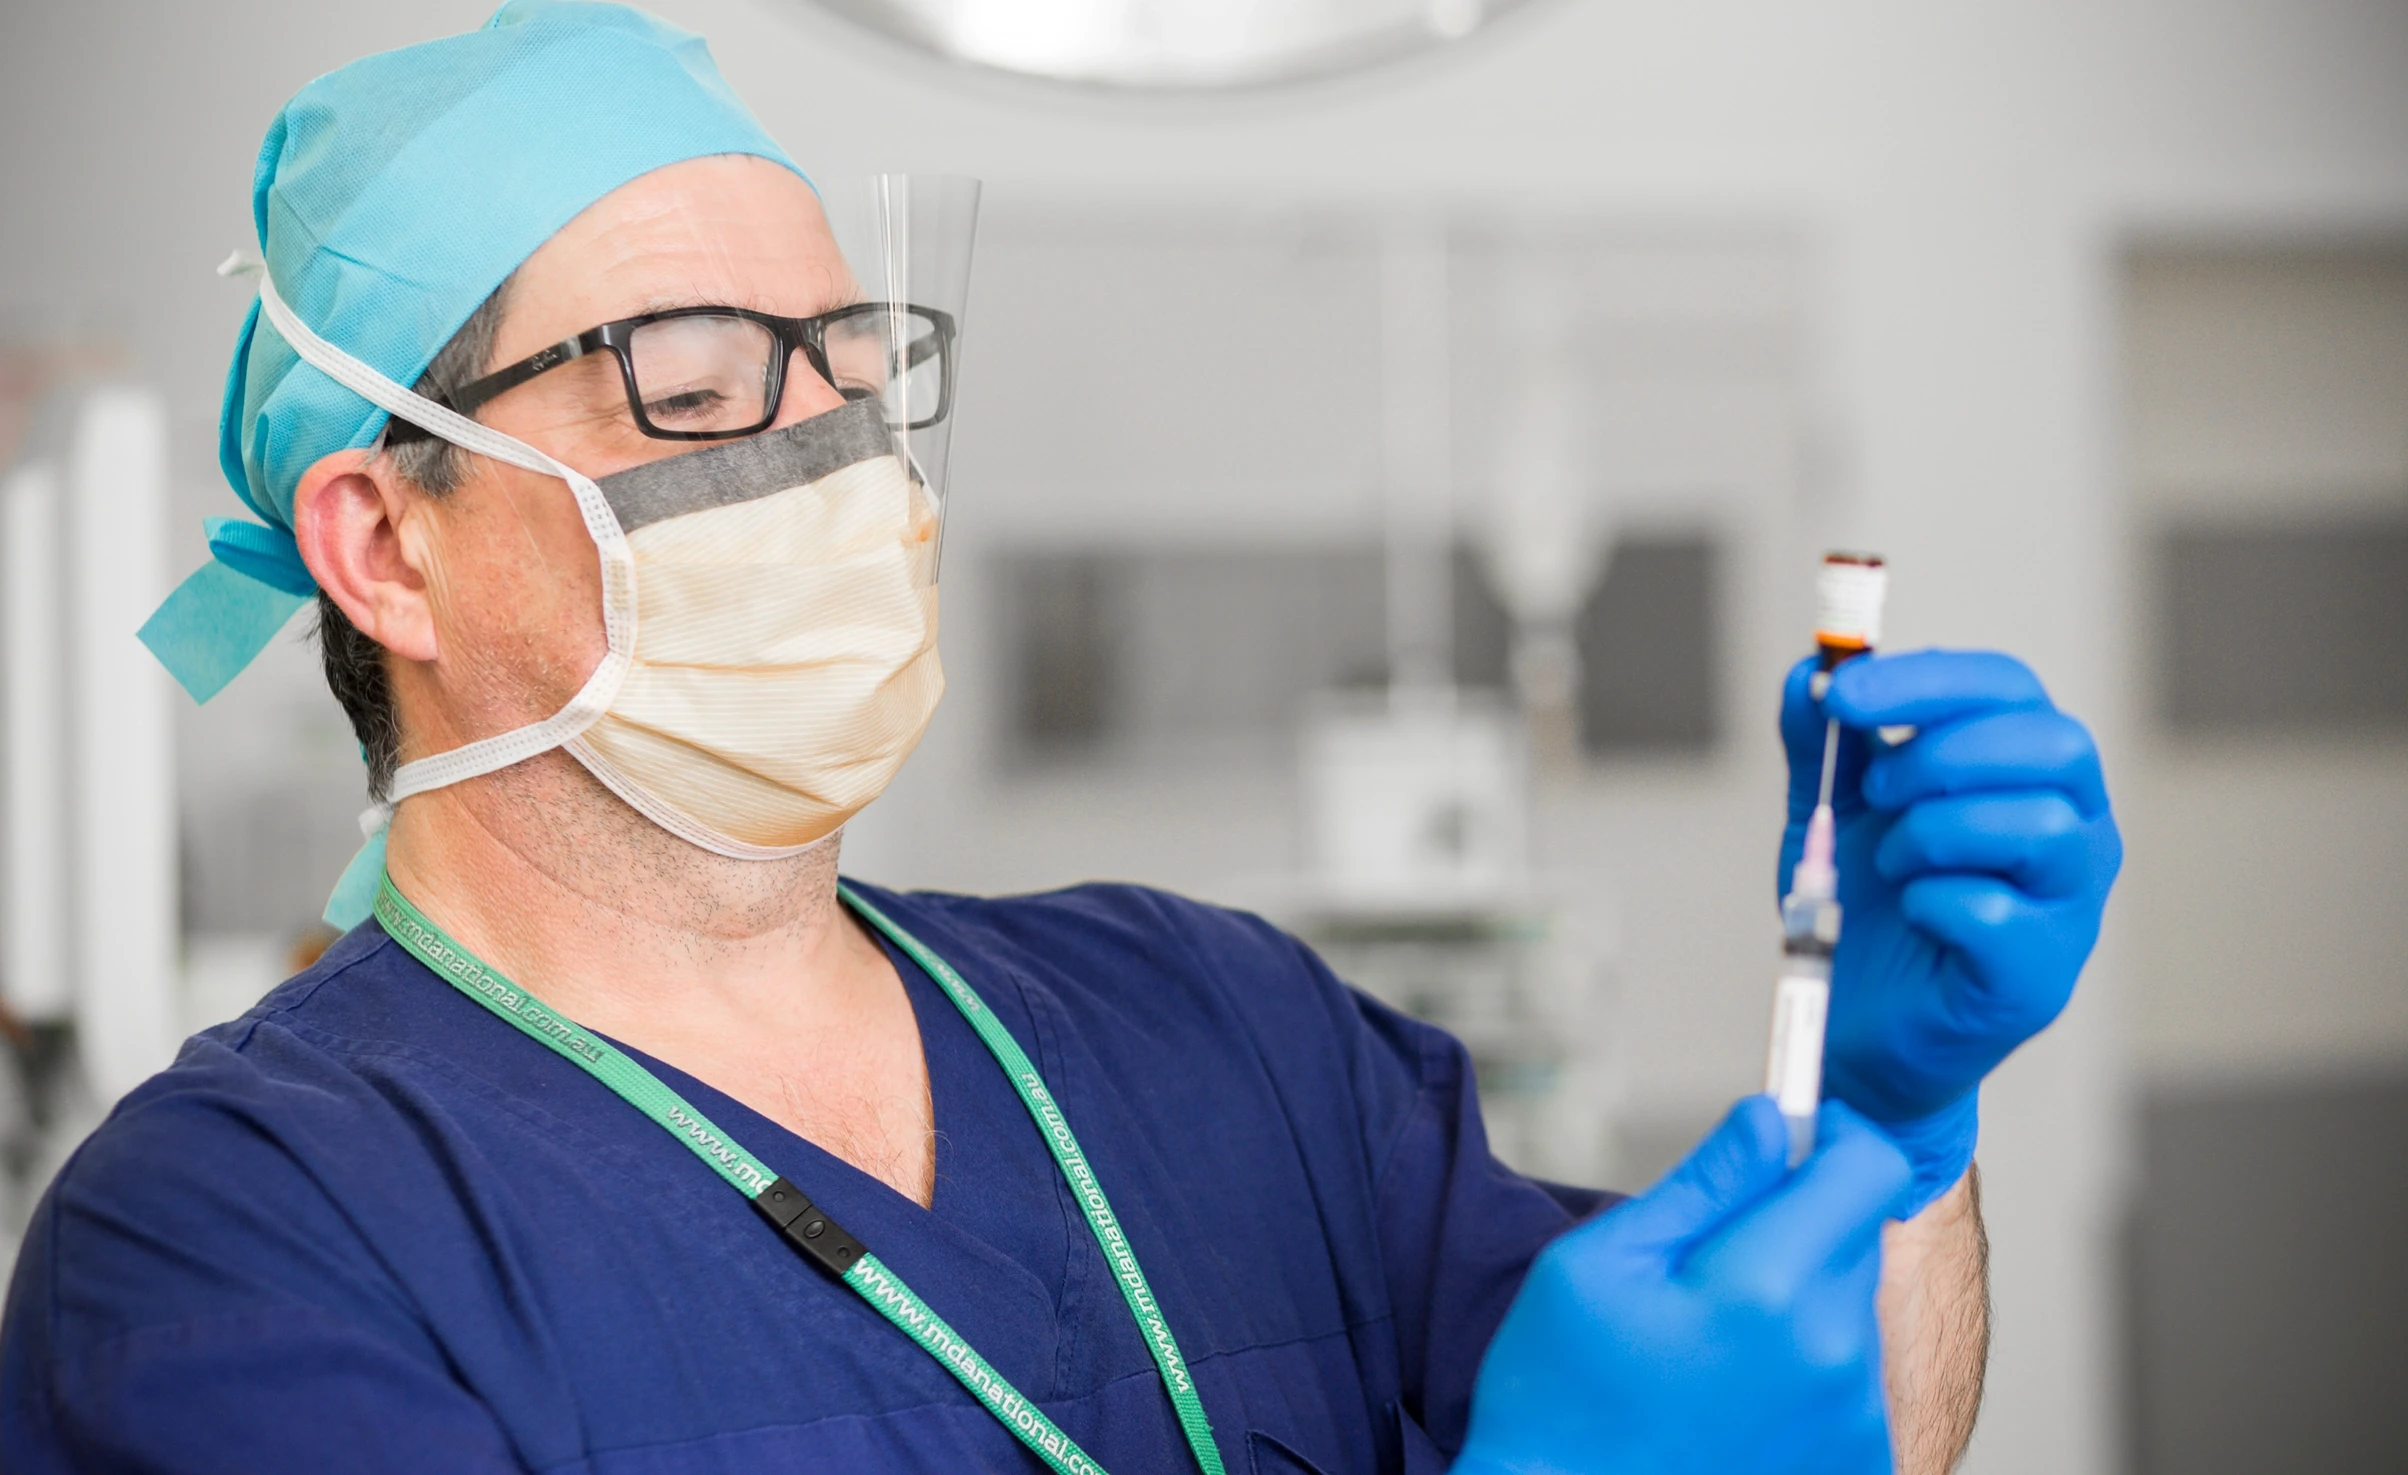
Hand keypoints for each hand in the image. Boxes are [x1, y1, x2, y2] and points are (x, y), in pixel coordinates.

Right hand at [1453, 1096, 1911, 1474]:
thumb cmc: (1561, 1401)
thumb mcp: (1597, 1265)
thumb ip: (1700, 1185)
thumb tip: (1771, 1120)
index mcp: (1768, 1287)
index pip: (1869, 1167)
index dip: (1832, 1134)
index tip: (1789, 1140)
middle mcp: (1835, 1354)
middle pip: (1854, 1233)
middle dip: (1793, 1222)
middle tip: (1703, 1264)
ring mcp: (1854, 1419)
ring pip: (1849, 1304)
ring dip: (1795, 1298)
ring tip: (1706, 1345)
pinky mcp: (1856, 1463)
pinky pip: (1848, 1376)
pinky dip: (1802, 1367)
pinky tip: (1728, 1394)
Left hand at [1780, 649, 2121, 1212]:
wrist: (1852, 1028)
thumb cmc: (1863, 910)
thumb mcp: (1828, 811)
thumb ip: (1822, 742)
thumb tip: (1808, 672)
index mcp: (2027, 770)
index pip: (2008, 688)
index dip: (1924, 678)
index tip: (1841, 691)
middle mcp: (2075, 828)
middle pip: (2052, 743)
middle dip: (1940, 753)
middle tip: (1873, 790)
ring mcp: (2072, 905)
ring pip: (2037, 824)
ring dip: (1933, 833)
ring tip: (1892, 865)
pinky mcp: (2043, 976)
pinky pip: (1996, 914)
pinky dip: (1931, 904)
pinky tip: (1912, 918)